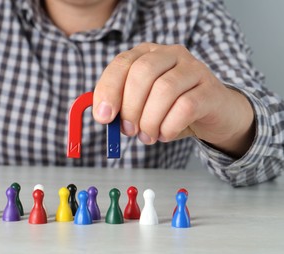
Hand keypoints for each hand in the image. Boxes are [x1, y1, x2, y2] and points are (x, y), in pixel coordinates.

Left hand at [93, 43, 254, 157]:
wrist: (214, 114)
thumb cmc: (171, 109)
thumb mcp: (142, 105)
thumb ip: (121, 106)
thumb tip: (103, 115)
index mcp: (148, 54)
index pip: (122, 63)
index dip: (108, 90)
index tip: (103, 117)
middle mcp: (171, 54)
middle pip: (142, 72)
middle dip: (130, 107)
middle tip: (128, 131)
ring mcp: (193, 69)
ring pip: (164, 90)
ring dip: (150, 121)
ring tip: (148, 136)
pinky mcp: (210, 89)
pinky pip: (186, 107)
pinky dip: (169, 127)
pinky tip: (166, 134)